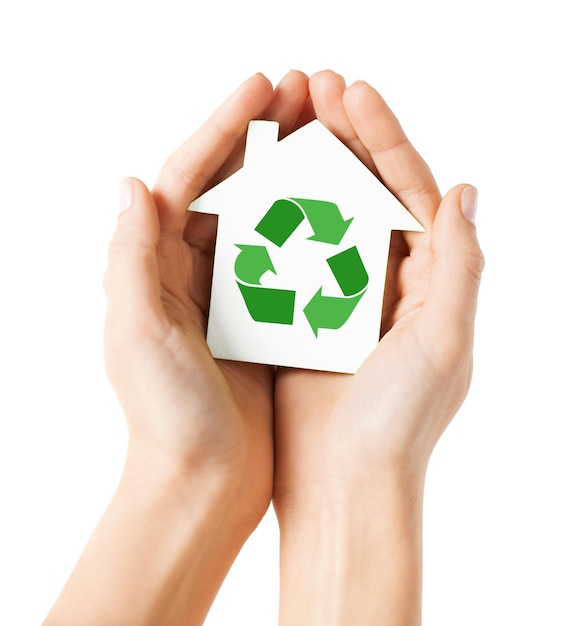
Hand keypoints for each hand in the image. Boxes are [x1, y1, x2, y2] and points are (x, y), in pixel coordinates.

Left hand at [46, 71, 313, 625]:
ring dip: (294, 174)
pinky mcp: (265, 320)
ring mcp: (232, 293)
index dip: (223, 128)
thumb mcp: (138, 335)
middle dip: (264, 136)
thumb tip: (132, 183)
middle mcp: (190, 272)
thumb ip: (130, 259)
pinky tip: (344, 205)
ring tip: (329, 133)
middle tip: (304, 92)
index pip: (187, 178)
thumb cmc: (167, 418)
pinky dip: (313, 229)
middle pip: (229, 186)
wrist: (203, 484)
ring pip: (265, 216)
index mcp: (156, 267)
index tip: (263, 88)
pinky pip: (292, 260)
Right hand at [272, 71, 483, 624]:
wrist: (344, 485)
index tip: (351, 93)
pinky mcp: (302, 313)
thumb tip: (466, 190)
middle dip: (343, 136)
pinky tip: (255, 184)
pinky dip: (276, 216)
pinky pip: (289, 253)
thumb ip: (461, 265)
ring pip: (324, 213)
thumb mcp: (444, 341)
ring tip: (283, 120)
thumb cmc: (398, 423)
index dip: (385, 138)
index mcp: (429, 280)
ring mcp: (342, 293)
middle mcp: (389, 280)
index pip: (411, 190)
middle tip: (310, 87)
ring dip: (306, 165)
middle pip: (366, 191)